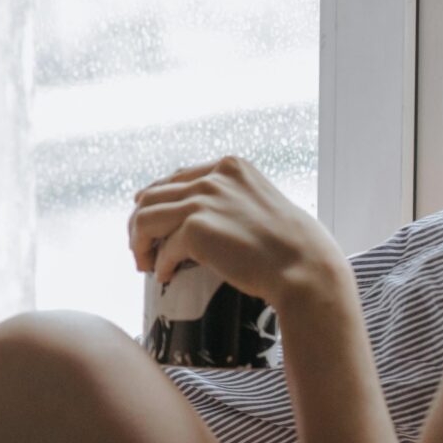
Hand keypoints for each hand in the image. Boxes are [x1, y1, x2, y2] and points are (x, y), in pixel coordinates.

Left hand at [128, 155, 350, 316]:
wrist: (304, 266)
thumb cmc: (290, 245)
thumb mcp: (260, 204)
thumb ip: (229, 200)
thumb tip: (194, 217)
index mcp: (230, 166)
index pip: (176, 178)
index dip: (156, 201)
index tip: (149, 222)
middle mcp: (212, 177)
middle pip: (152, 195)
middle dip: (139, 223)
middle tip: (140, 249)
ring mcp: (203, 200)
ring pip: (145, 218)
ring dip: (138, 243)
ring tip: (143, 263)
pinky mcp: (196, 229)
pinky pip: (162, 248)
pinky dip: (159, 264)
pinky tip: (164, 276)